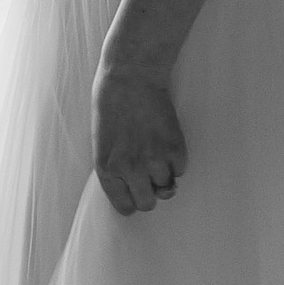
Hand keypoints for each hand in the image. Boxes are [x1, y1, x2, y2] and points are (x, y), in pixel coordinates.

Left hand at [92, 53, 185, 215]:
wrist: (131, 77)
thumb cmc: (111, 107)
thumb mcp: (102, 143)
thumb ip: (116, 170)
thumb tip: (137, 189)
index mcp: (107, 169)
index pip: (125, 207)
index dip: (131, 201)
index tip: (135, 194)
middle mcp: (130, 170)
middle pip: (147, 204)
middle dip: (149, 193)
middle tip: (149, 178)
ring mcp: (154, 160)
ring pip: (166, 188)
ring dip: (164, 175)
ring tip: (156, 152)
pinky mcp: (175, 149)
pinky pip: (181, 169)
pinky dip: (176, 160)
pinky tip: (166, 141)